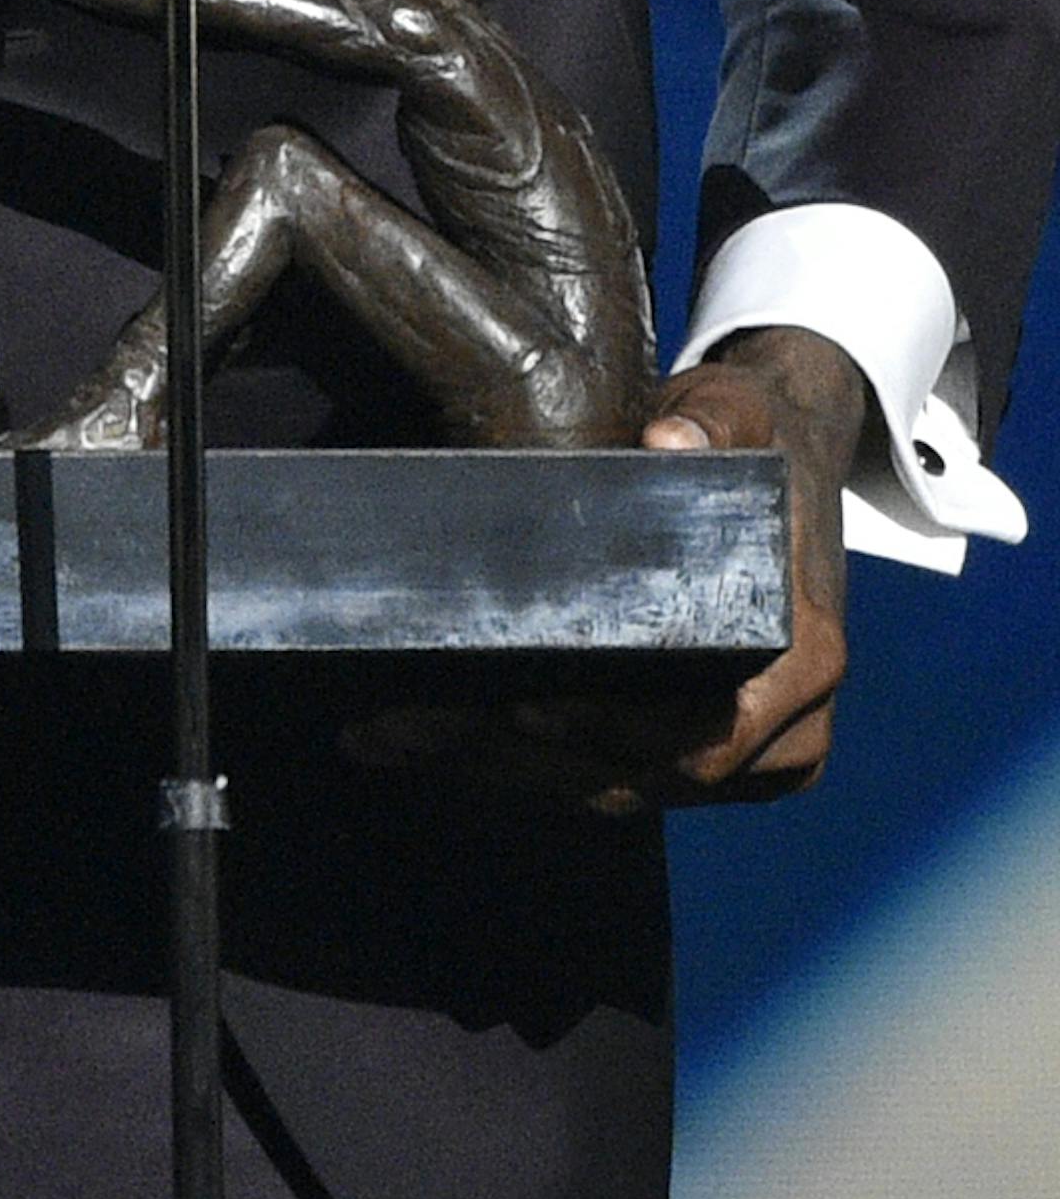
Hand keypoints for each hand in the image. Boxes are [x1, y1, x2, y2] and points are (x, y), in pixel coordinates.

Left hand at [331, 324, 865, 817]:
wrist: (789, 470)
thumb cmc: (759, 443)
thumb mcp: (742, 412)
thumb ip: (711, 421)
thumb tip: (666, 440)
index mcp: (803, 660)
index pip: (701, 737)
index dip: (611, 736)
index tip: (524, 709)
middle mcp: (784, 729)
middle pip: (639, 774)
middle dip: (519, 760)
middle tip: (412, 728)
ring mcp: (744, 755)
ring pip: (613, 787)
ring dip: (502, 771)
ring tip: (396, 737)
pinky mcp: (698, 757)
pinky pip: (608, 776)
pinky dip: (524, 764)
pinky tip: (435, 740)